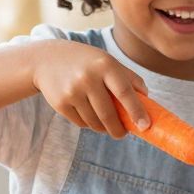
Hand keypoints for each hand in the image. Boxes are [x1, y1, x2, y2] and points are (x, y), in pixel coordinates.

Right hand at [29, 40, 149, 137]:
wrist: (47, 59)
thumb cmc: (87, 62)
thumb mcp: (108, 62)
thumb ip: (129, 78)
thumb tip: (147, 100)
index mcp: (105, 65)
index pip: (125, 92)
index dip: (136, 111)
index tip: (145, 126)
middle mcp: (88, 78)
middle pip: (109, 114)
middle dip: (118, 129)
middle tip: (123, 133)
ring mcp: (72, 91)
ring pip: (95, 122)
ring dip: (103, 128)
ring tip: (105, 122)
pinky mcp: (60, 103)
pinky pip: (81, 123)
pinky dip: (89, 124)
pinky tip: (88, 114)